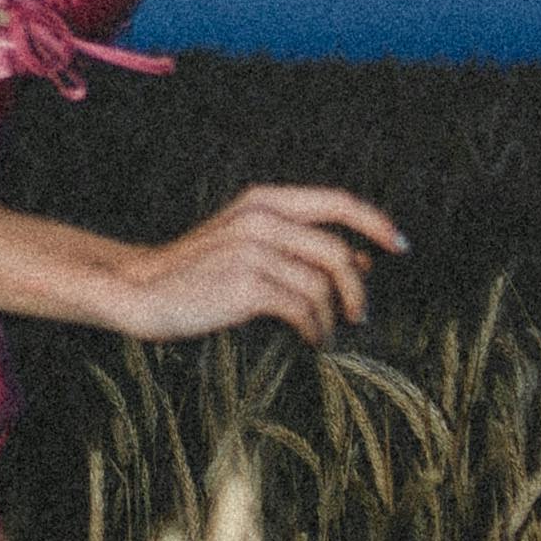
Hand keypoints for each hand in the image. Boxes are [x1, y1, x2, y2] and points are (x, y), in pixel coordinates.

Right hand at [115, 181, 404, 348]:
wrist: (140, 289)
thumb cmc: (198, 272)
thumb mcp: (249, 244)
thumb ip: (300, 246)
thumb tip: (361, 261)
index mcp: (264, 200)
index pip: (338, 201)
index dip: (375, 222)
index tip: (399, 246)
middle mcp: (261, 217)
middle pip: (338, 251)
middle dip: (358, 288)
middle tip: (361, 315)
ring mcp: (252, 250)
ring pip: (323, 285)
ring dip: (334, 316)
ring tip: (327, 333)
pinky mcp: (245, 285)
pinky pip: (303, 308)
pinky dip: (316, 329)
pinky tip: (312, 340)